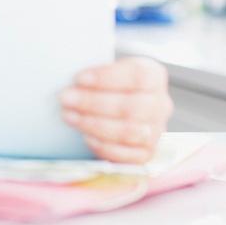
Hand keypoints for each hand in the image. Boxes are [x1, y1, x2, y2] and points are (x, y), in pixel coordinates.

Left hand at [58, 56, 173, 163]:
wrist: (114, 107)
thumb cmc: (106, 84)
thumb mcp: (104, 69)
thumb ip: (93, 69)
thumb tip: (70, 73)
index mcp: (154, 76)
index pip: (137, 75)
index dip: (107, 78)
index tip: (79, 78)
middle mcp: (160, 104)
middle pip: (131, 106)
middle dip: (93, 103)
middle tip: (66, 98)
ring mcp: (156, 131)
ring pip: (129, 131)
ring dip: (94, 125)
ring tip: (69, 116)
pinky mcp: (146, 153)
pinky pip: (127, 155)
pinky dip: (104, 146)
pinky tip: (85, 136)